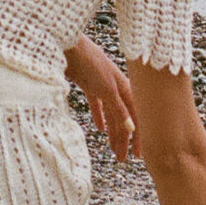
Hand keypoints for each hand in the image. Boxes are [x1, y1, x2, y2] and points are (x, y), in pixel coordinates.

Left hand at [63, 35, 138, 162]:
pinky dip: (99, 117)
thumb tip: (132, 129)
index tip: (139, 156)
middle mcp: (116, 88)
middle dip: (125, 139)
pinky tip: (99, 128)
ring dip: (113, 131)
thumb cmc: (89, 63)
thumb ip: (118, 109)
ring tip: (113, 149)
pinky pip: (97, 105)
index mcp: (124, 88)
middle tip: (124, 159)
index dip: (138, 137)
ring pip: (111, 114)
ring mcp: (102, 86)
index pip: (136, 118)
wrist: (67, 45)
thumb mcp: (106, 88)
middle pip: (124, 118)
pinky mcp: (89, 85)